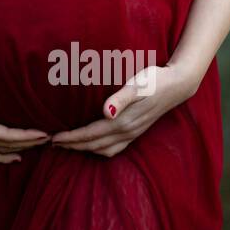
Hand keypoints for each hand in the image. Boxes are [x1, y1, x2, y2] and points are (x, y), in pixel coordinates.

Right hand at [0, 80, 49, 163]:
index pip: (6, 136)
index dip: (26, 136)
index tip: (44, 134)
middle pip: (7, 145)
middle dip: (29, 143)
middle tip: (51, 139)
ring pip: (1, 150)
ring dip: (20, 149)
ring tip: (39, 147)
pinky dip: (4, 157)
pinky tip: (14, 158)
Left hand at [49, 63, 198, 157]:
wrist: (178, 84)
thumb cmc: (154, 80)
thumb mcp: (137, 84)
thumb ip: (121, 98)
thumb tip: (106, 113)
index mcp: (123, 122)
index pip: (90, 134)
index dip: (71, 138)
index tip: (52, 138)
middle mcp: (127, 132)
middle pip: (93, 145)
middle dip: (72, 145)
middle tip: (52, 144)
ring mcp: (133, 134)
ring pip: (103, 149)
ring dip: (84, 149)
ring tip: (67, 145)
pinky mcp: (137, 131)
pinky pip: (114, 148)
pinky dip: (98, 149)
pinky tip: (92, 144)